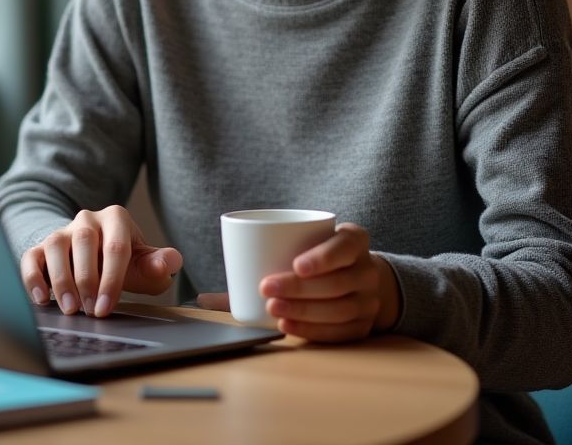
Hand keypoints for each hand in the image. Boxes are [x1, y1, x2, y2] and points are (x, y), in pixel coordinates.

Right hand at [20, 205, 182, 318]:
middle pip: (84, 241)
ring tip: (69, 309)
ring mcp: (62, 231)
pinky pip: (31, 257)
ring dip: (61, 279)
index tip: (106, 308)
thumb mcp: (143, 263)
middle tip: (88, 310)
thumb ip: (159, 264)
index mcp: (116, 218)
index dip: (111, 279)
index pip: (115, 246)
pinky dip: (33, 277)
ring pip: (56, 246)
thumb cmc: (123, 262)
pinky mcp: (40, 246)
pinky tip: (40, 299)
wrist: (95, 255)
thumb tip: (172, 261)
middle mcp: (87, 219)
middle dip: (86, 278)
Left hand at [198, 223, 399, 342]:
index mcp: (354, 240)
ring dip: (304, 310)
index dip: (322, 256)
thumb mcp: (301, 249)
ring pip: (338, 308)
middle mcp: (367, 270)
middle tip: (267, 288)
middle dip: (300, 288)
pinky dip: (313, 330)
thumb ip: (260, 260)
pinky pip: (340, 332)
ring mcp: (369, 300)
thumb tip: (202, 298)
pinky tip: (288, 327)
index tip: (295, 264)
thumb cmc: (316, 262)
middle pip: (336, 282)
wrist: (357, 280)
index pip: (344, 246)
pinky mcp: (364, 326)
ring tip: (273, 309)